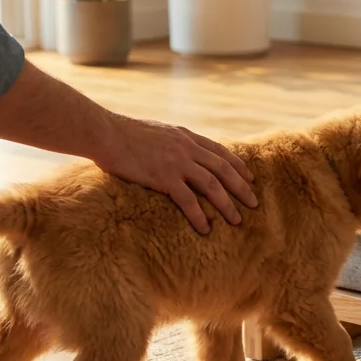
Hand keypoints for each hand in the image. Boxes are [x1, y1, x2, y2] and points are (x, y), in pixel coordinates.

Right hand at [97, 115, 257, 232]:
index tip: (249, 177)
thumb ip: (171, 141)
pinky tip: (206, 229)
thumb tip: (174, 151)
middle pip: (223, 169)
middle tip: (254, 202)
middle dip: (241, 187)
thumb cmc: (123, 134)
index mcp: (185, 136)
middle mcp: (187, 148)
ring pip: (212, 186)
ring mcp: (177, 162)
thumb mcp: (156, 131)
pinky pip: (188, 201)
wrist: (106, 133)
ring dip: (227, 205)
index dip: (237, 165)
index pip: (219, 151)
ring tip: (237, 220)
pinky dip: (200, 216)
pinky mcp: (164, 177)